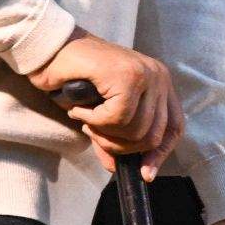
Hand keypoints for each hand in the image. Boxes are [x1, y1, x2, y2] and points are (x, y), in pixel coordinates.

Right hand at [31, 30, 181, 169]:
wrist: (50, 51)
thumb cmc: (75, 79)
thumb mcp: (101, 114)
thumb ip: (113, 139)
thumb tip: (116, 169)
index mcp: (160, 84)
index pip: (174, 127)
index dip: (160, 154)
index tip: (144, 174)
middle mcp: (159, 77)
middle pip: (153, 135)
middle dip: (120, 146)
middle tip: (93, 133)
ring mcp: (146, 74)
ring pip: (136, 130)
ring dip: (104, 133)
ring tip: (86, 118)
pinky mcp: (128, 76)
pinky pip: (117, 118)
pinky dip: (93, 121)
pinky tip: (80, 110)